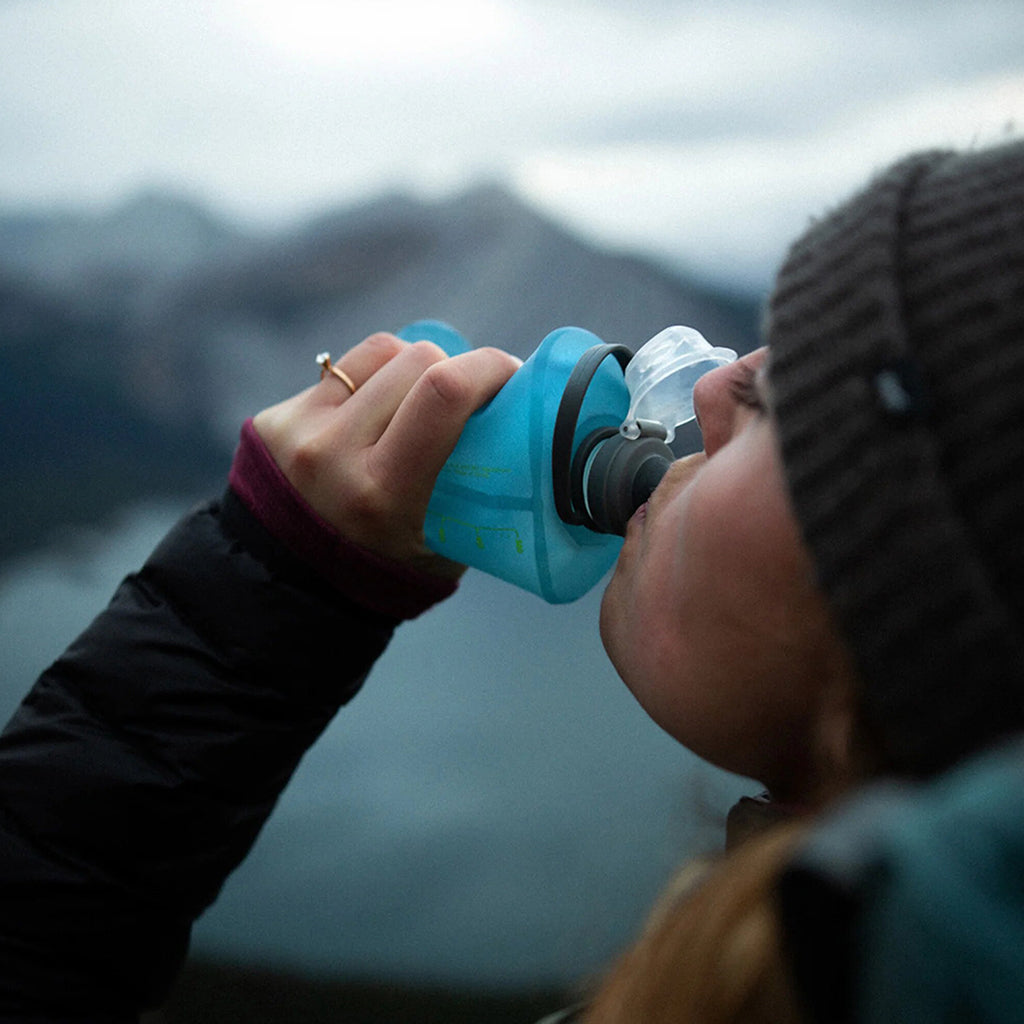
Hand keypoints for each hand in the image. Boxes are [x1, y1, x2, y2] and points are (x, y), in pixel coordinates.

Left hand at [253, 332, 520, 578]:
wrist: (289, 587)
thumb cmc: (385, 572)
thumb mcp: (446, 549)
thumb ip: (482, 494)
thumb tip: (525, 430)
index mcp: (383, 493)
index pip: (444, 393)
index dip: (490, 368)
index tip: (515, 377)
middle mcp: (334, 454)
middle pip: (420, 361)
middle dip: (461, 368)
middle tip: (478, 395)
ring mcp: (301, 430)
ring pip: (385, 352)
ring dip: (418, 367)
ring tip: (427, 401)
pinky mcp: (278, 418)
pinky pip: (347, 368)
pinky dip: (379, 376)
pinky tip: (387, 403)